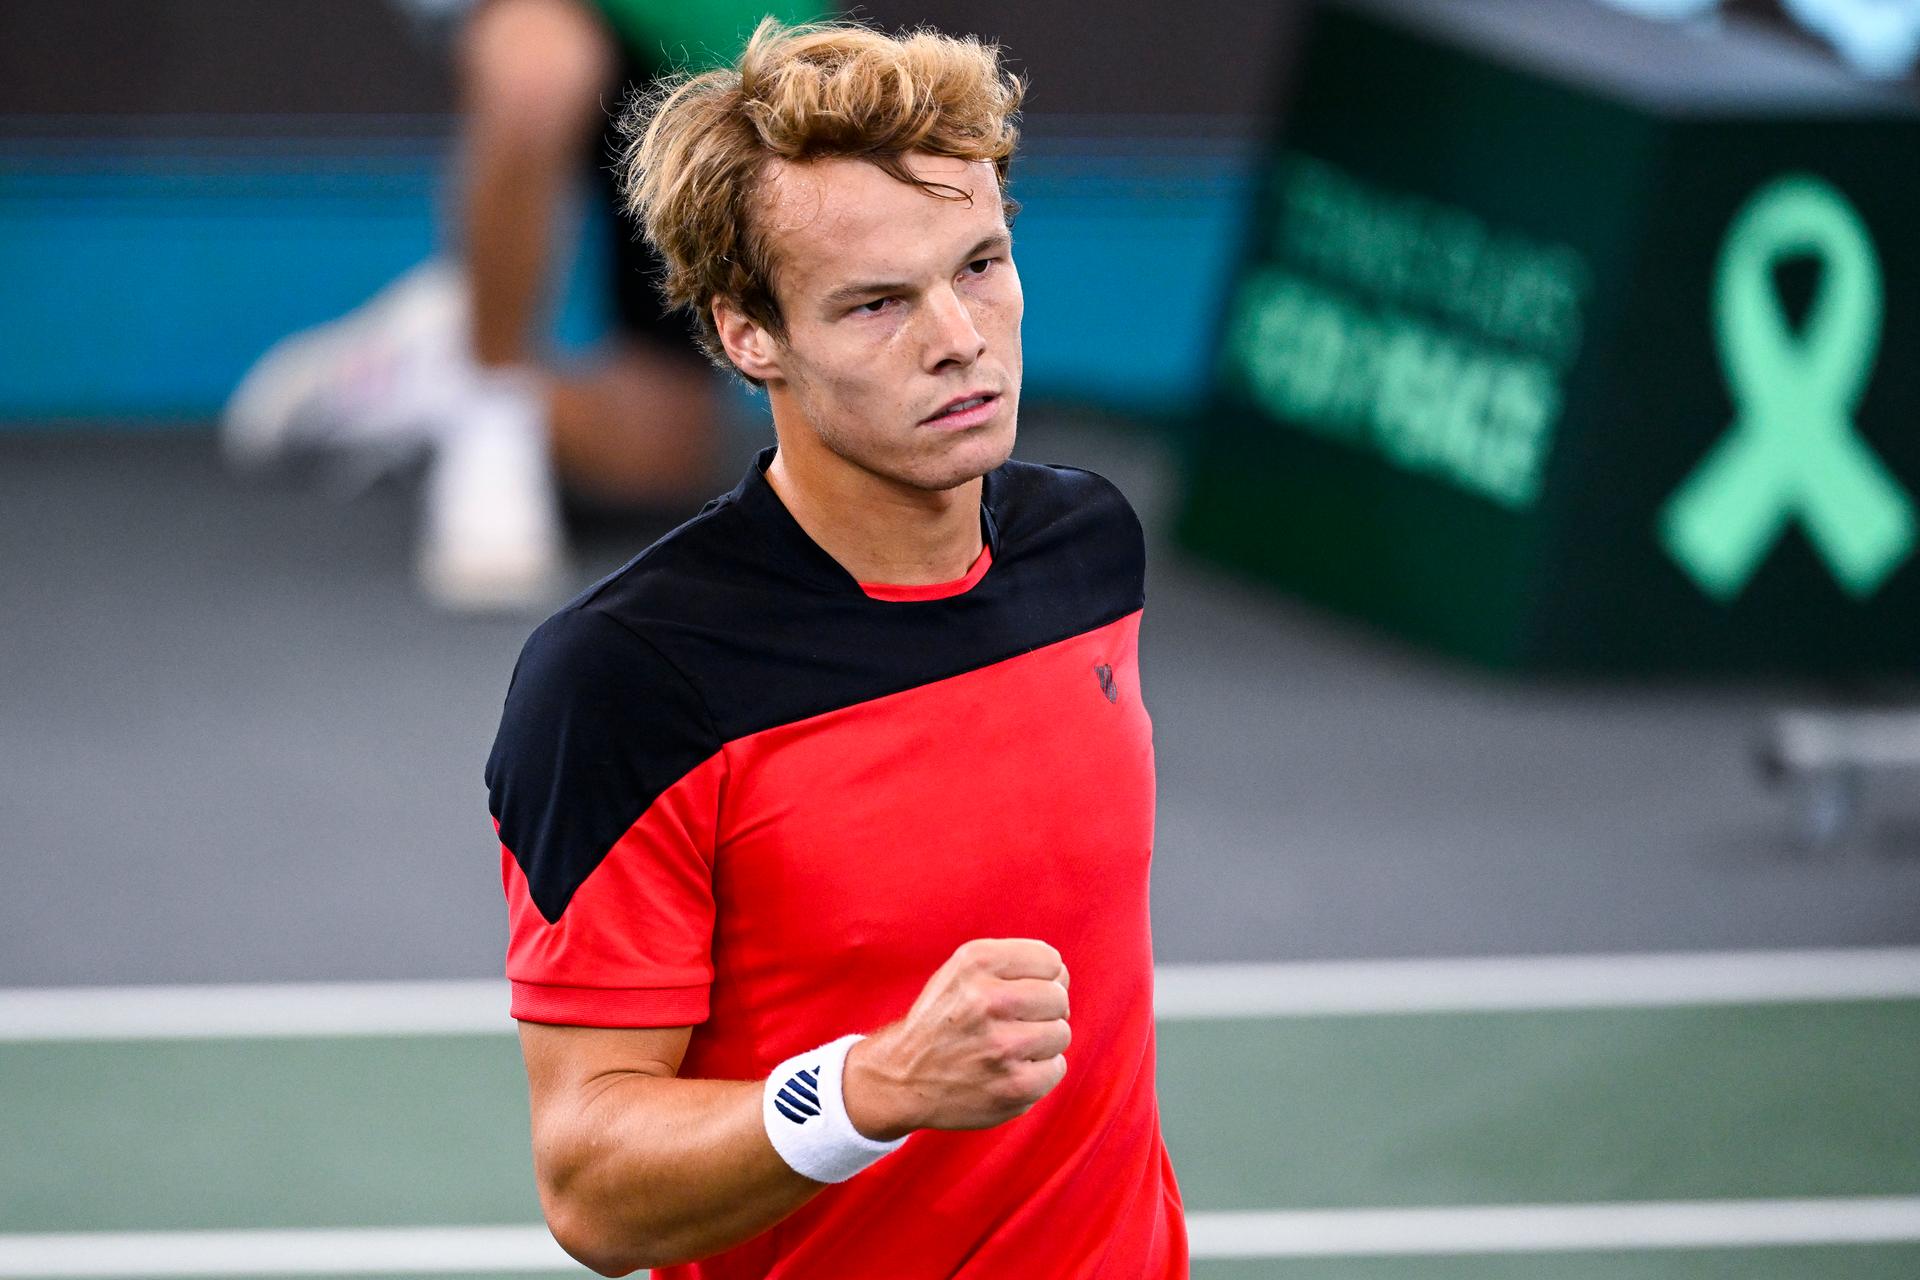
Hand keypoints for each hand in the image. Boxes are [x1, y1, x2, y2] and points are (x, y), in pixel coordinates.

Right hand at [841, 938, 1070, 1140]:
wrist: (902, 1077)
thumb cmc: (942, 1019)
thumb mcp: (961, 971)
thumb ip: (1013, 963)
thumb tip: (1063, 976)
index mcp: (976, 962)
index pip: (1051, 961)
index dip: (1041, 977)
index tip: (1021, 992)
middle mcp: (988, 1000)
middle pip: (1059, 997)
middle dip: (1043, 1010)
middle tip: (1014, 1024)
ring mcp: (1002, 1046)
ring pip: (1061, 1033)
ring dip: (1041, 1043)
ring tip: (1009, 1048)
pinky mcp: (1014, 1086)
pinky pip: (1056, 1068)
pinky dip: (1039, 1072)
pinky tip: (1010, 1071)